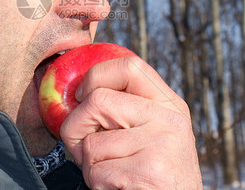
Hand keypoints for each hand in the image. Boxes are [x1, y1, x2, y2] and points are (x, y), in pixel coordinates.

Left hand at [60, 56, 202, 189]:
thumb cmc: (154, 177)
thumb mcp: (152, 134)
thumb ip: (127, 111)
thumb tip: (75, 96)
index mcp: (169, 104)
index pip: (129, 66)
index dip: (95, 76)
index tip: (81, 96)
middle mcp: (169, 118)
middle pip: (98, 100)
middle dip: (75, 127)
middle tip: (81, 147)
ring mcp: (162, 143)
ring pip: (91, 143)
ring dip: (89, 165)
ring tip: (111, 174)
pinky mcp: (151, 171)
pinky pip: (97, 172)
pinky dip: (96, 184)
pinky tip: (117, 187)